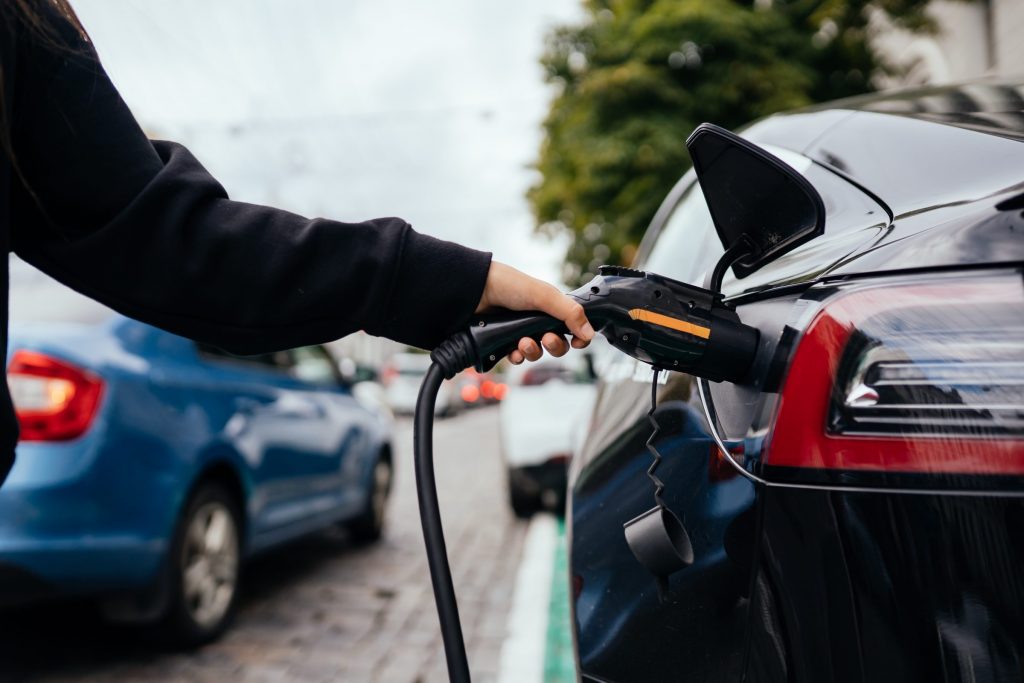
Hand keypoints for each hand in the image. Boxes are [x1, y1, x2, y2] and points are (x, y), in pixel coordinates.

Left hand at [476, 261, 594, 363]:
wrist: (474, 291)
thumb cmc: (509, 286)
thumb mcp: (544, 296)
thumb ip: (569, 313)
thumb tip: (590, 333)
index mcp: (551, 308)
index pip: (574, 328)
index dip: (579, 338)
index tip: (578, 342)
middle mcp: (538, 321)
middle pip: (557, 345)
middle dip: (554, 346)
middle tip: (546, 338)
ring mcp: (521, 332)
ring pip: (537, 353)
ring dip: (533, 351)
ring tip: (523, 342)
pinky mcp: (504, 342)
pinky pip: (517, 358)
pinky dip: (517, 357)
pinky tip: (512, 350)